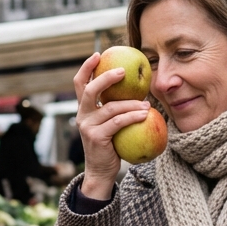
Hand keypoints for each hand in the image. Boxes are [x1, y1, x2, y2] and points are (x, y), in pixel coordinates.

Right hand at [72, 53, 150, 199]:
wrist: (101, 171)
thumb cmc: (111, 145)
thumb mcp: (110, 124)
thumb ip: (115, 108)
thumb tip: (137, 89)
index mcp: (83, 109)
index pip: (79, 83)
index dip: (86, 67)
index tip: (98, 54)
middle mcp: (82, 115)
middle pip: (90, 90)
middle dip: (106, 78)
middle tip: (123, 72)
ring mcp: (87, 126)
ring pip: (110, 108)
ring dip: (131, 103)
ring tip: (146, 103)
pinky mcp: (96, 137)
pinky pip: (118, 122)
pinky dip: (133, 116)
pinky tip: (145, 114)